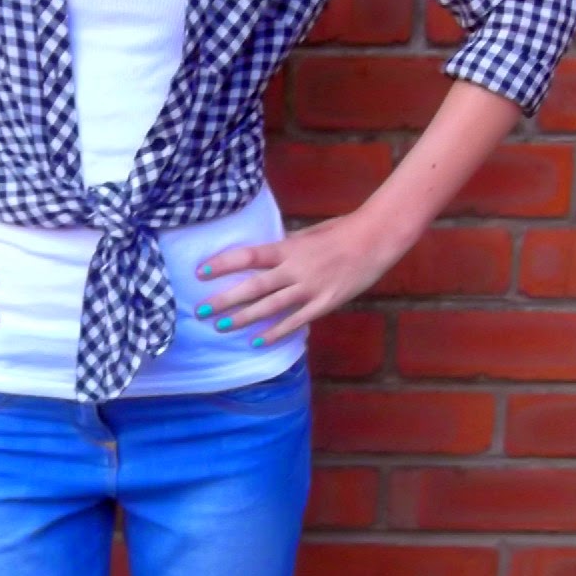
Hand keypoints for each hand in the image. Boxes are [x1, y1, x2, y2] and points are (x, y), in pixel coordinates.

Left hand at [193, 211, 401, 347]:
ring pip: (270, 307)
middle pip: (253, 286)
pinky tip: (256, 342)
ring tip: (221, 327)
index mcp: (288, 248)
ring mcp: (310, 288)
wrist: (375, 240)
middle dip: (225, 300)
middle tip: (200, 310)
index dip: (223, 263)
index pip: (248, 255)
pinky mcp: (324, 304)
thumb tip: (261, 255)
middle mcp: (295, 269)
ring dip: (243, 319)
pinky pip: (295, 321)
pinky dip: (275, 333)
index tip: (200, 272)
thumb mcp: (307, 235)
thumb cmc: (340, 233)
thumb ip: (284, 247)